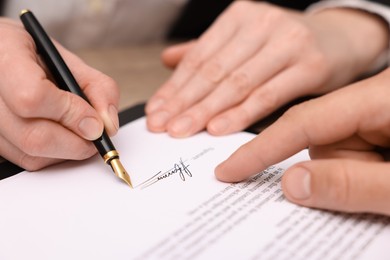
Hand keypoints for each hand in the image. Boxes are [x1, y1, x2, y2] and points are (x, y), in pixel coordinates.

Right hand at [0, 18, 119, 169]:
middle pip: (33, 136)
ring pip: (30, 155)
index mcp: (5, 55)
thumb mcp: (69, 61)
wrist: (1, 58)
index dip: (71, 114)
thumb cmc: (33, 57)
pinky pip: (25, 161)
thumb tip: (108, 125)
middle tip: (95, 136)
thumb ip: (97, 88)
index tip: (95, 121)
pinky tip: (57, 136)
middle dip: (76, 142)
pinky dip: (51, 155)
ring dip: (66, 151)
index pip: (32, 97)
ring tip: (76, 131)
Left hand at [146, 1, 387, 136]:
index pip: (199, 57)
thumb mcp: (246, 39)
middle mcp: (261, 23)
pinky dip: (240, 114)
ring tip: (181, 131)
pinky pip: (267, 95)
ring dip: (204, 111)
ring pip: (236, 84)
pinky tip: (217, 128)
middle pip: (213, 71)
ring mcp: (287, 43)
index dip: (174, 87)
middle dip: (183, 103)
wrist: (343, 36)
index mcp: (240, 15)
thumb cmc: (289, 42)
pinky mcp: (310, 65)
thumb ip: (208, 49)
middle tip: (162, 126)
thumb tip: (168, 60)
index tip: (157, 111)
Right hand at [215, 68, 389, 215]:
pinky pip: (340, 145)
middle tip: (363, 190)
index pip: (303, 120)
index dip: (263, 148)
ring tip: (385, 186)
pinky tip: (379, 178)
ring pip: (325, 143)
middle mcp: (370, 93)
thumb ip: (353, 184)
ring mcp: (370, 105)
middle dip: (331, 172)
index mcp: (381, 95)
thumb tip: (291, 184)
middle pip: (312, 132)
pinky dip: (350, 170)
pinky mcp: (371, 119)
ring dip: (348, 175)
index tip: (229, 170)